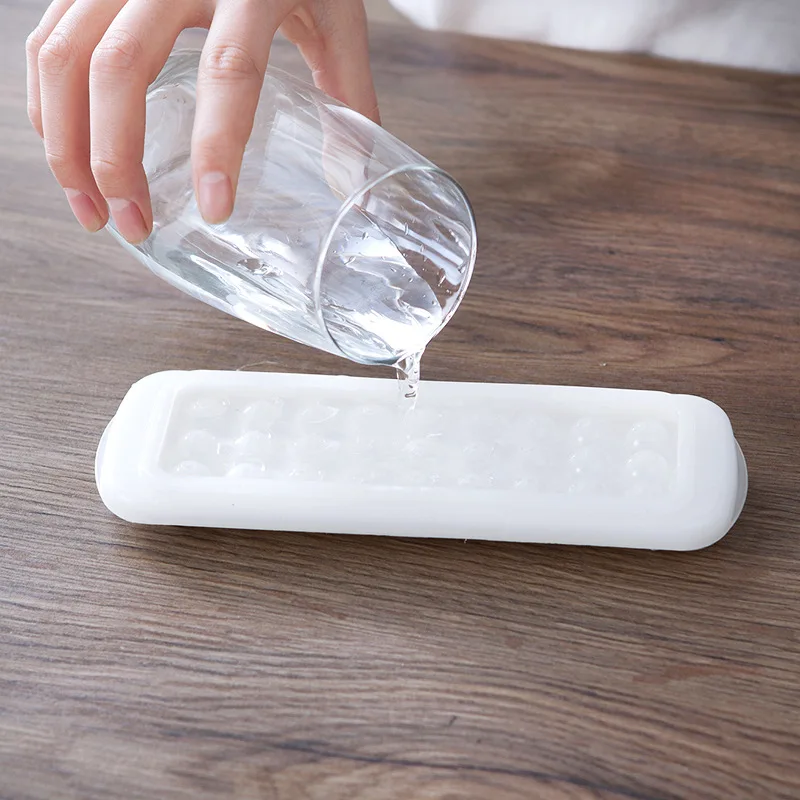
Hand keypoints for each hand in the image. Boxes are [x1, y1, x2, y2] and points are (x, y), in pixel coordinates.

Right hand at [26, 0, 379, 242]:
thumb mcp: (338, 17)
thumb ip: (348, 92)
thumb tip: (347, 180)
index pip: (228, 68)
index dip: (216, 143)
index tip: (214, 207)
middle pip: (121, 66)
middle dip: (115, 158)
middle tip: (133, 225)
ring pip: (67, 54)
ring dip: (66, 142)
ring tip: (92, 211)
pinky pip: (50, 39)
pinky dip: (48, 103)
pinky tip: (67, 154)